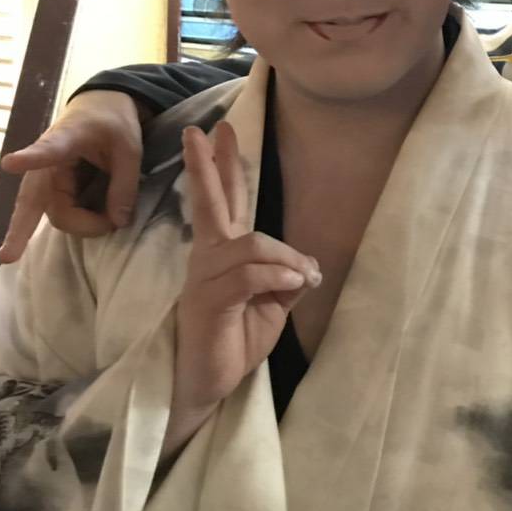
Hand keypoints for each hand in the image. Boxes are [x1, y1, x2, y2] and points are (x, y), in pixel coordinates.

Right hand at [0, 91, 148, 261]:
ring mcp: (47, 179)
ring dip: (81, 225)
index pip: (46, 151)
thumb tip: (117, 222)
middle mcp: (46, 163)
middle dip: (56, 227)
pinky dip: (79, 223)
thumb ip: (125, 184)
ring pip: (55, 215)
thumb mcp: (129, 147)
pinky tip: (90, 229)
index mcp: (65, 140)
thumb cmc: (112, 122)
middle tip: (53, 245)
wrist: (100, 108)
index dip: (30, 158)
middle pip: (38, 204)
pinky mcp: (55, 190)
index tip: (10, 163)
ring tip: (108, 222)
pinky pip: (62, 214)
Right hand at [165, 123, 320, 455]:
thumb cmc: (236, 342)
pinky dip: (278, 275)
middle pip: (213, 202)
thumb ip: (286, 278)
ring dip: (286, 258)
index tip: (219, 132)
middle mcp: (209, 258)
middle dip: (213, 164)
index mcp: (224, 255)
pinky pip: (250, 273)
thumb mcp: (274, 306)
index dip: (224, 167)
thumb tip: (306, 264)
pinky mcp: (210, 301)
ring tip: (302, 278)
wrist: (206, 383)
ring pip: (252, 243)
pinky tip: (292, 284)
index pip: (225, 202)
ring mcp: (205, 277)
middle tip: (211, 127)